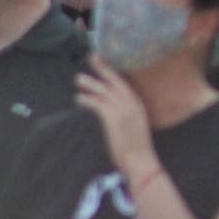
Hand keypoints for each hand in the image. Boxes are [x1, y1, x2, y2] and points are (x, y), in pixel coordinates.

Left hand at [75, 58, 156, 180]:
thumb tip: (113, 110)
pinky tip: (79, 98)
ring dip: (90, 84)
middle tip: (92, 57)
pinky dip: (87, 100)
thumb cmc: (136, 148)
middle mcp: (132, 104)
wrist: (140, 161)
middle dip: (103, 68)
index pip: (125, 82)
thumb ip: (126, 114)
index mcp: (137, 104)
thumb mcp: (135, 125)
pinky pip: (97, 104)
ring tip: (78, 79)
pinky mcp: (113, 119)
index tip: (105, 60)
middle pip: (115, 81)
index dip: (113, 71)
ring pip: (104, 91)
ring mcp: (123, 111)